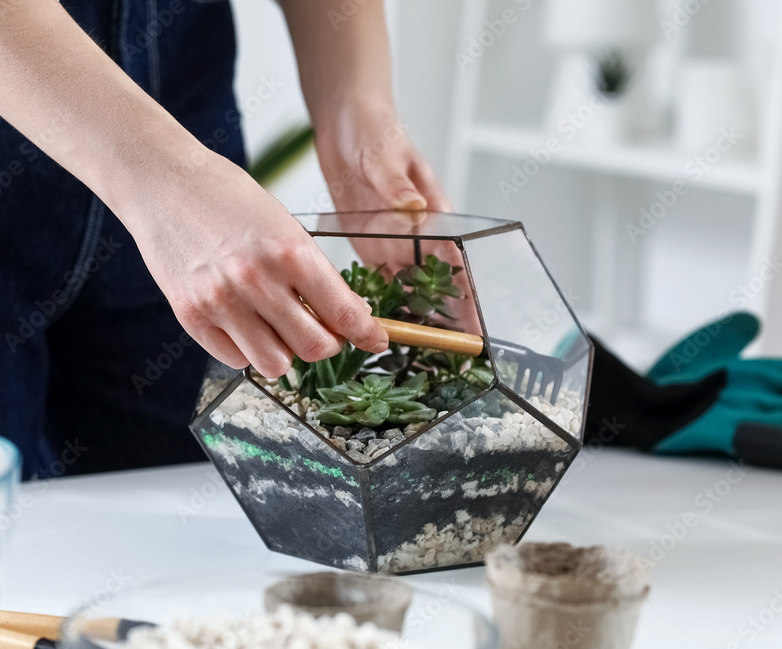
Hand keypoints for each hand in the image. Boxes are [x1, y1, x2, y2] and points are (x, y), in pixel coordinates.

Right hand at [132, 150, 388, 378]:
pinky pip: (235, 360)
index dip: (367, 333)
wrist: (163, 183)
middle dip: (326, 344)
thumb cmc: (226, 196)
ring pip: (276, 364)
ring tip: (277, 327)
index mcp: (289, 251)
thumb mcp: (283, 224)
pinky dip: (247, 350)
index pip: (343, 312)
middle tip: (321, 331)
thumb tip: (343, 317)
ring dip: (285, 352)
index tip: (376, 339)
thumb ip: (311, 272)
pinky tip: (243, 323)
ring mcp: (220, 302)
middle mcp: (256, 281)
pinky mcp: (191, 315)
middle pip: (313, 348)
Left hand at [314, 103, 481, 335]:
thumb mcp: (385, 156)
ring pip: (407, 287)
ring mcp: (392, 240)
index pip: (456, 263)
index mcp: (432, 213)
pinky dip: (378, 301)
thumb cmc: (375, 130)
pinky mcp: (369, 241)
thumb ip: (398, 186)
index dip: (467, 297)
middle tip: (446, 354)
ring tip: (414, 349)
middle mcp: (416, 233)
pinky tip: (375, 323)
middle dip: (442, 318)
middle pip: (436, 284)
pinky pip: (376, 278)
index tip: (474, 328)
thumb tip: (413, 208)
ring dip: (411, 314)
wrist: (345, 122)